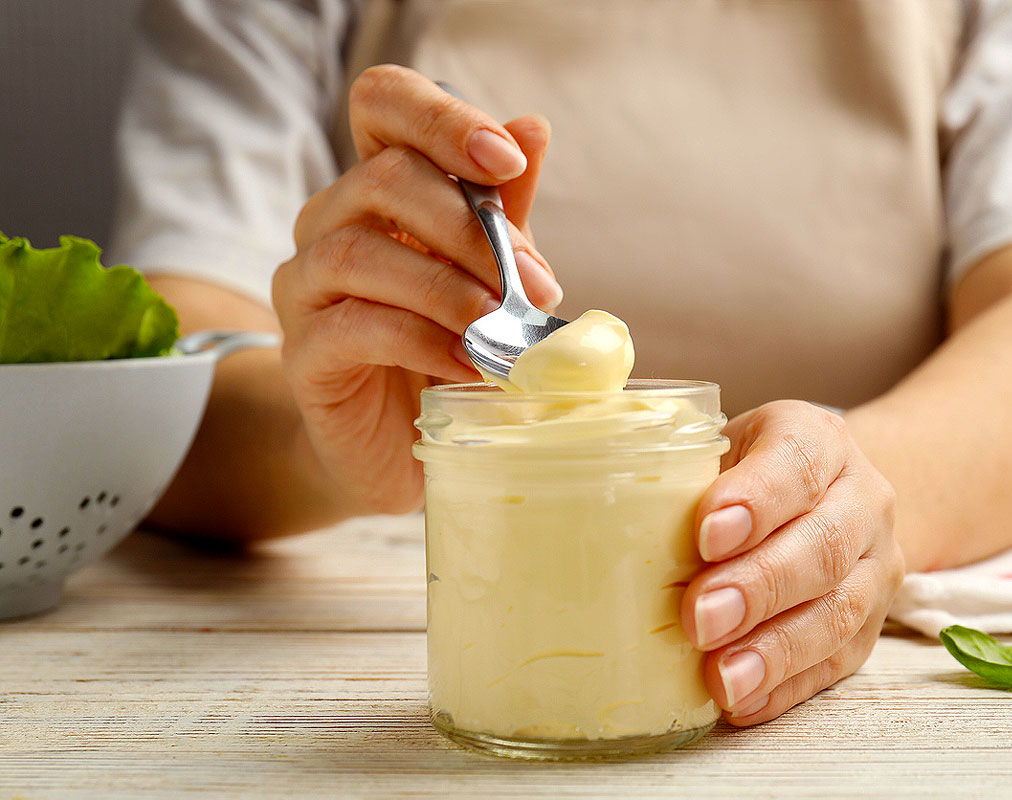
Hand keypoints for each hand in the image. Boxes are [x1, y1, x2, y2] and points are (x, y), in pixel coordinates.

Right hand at [272, 66, 560, 513]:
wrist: (399, 447)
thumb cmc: (446, 345)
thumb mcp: (489, 272)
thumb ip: (503, 208)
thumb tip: (533, 126)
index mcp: (378, 187)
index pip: (382, 103)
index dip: (441, 118)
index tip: (507, 160)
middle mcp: (330, 223)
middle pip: (381, 177)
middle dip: (468, 227)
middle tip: (531, 284)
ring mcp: (306, 286)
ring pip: (359, 253)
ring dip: (446, 288)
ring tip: (501, 327)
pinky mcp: (303, 353)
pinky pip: (354, 326)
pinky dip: (421, 340)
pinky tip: (466, 362)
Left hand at [680, 400, 902, 724]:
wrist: (822, 499)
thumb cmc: (742, 474)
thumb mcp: (713, 449)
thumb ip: (674, 472)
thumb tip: (594, 511)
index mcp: (817, 439)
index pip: (797, 461)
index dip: (756, 500)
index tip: (706, 535)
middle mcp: (860, 499)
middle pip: (823, 546)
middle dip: (758, 587)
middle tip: (700, 618)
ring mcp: (874, 567)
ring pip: (838, 611)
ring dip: (774, 650)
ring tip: (722, 678)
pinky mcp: (869, 628)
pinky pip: (835, 663)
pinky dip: (786, 687)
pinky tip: (742, 701)